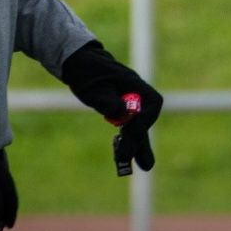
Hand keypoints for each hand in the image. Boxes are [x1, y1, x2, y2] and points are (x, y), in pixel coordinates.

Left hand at [61, 41, 163, 173]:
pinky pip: (129, 128)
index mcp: (133, 84)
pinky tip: (124, 158)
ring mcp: (130, 102)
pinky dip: (128, 142)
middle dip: (143, 142)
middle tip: (143, 165)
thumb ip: (107, 100)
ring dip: (138, 146)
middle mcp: (136, 94)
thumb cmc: (86, 72)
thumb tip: (121, 114)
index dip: (144, 121)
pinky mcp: (122, 110)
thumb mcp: (92, 86)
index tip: (130, 132)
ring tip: (144, 167)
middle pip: (146, 120)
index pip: (152, 104)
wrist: (78, 63)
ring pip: (138, 127)